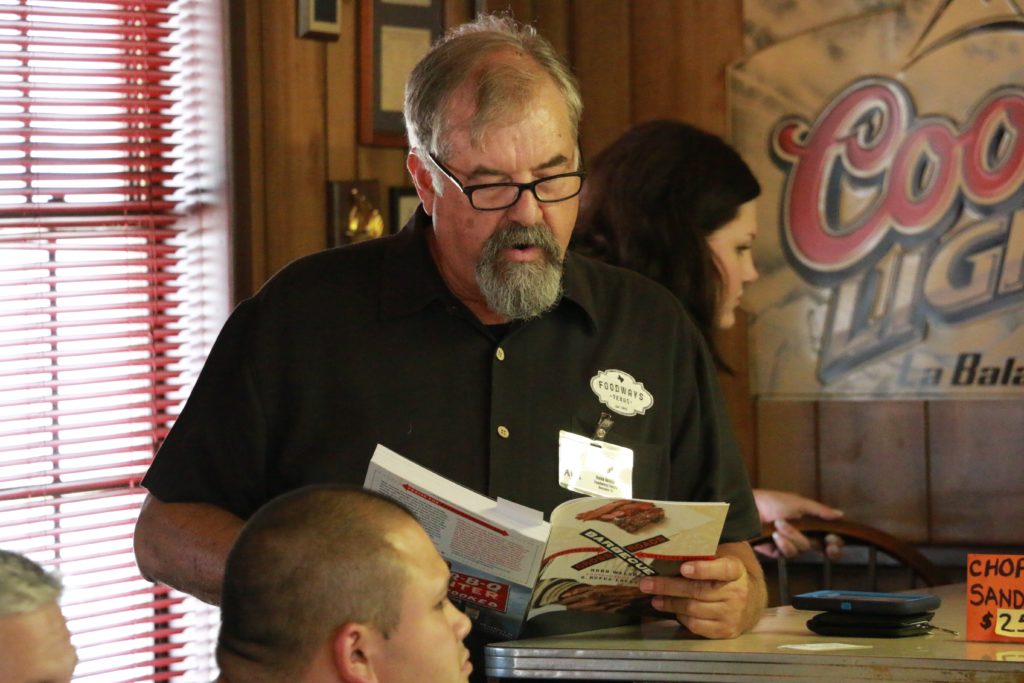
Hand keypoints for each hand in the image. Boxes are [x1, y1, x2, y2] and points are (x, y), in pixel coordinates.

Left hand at [638, 553, 755, 638]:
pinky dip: (681, 617)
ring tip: (654, 597)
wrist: (753, 602)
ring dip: (670, 603)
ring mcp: (732, 614)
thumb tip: (669, 551)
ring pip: (693, 609)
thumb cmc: (729, 576)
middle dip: (668, 587)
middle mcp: (737, 593)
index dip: (703, 569)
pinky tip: (672, 610)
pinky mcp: (726, 630)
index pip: (722, 569)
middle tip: (647, 583)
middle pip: (698, 591)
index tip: (684, 568)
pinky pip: (697, 625)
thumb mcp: (723, 558)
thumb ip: (705, 555)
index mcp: (736, 570)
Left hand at [753, 489, 843, 559]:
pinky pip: (788, 554)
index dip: (835, 543)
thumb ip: (819, 510)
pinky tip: (776, 535)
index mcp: (809, 522)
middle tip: (826, 543)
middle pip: (820, 547)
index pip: (829, 538)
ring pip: (803, 549)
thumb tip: (840, 514)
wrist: (747, 509)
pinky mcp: (777, 553)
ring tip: (779, 524)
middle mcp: (801, 535)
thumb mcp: (798, 502)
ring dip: (793, 536)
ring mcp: (789, 545)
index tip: (834, 540)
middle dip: (825, 546)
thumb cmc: (771, 501)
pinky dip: (784, 544)